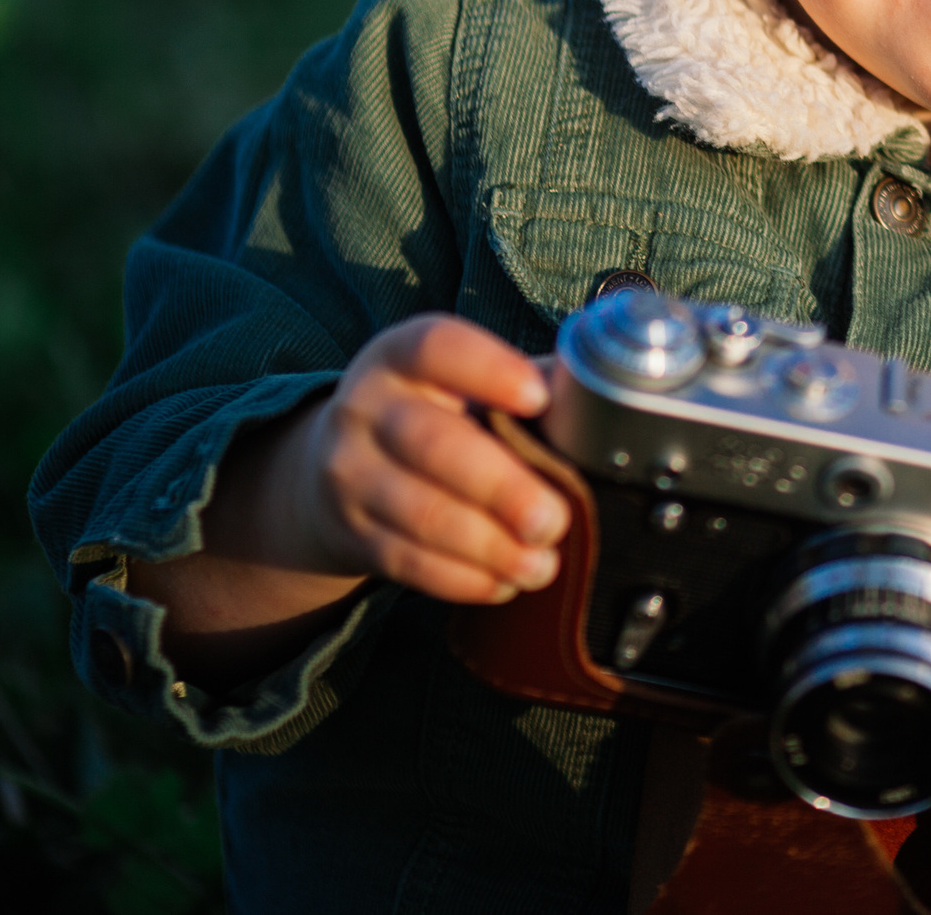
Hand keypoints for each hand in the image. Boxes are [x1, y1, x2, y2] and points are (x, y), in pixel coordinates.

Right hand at [258, 314, 569, 602]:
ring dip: (490, 547)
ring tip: (540, 563)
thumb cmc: (431, 416)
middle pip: (432, 445)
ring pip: (421, 513)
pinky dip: (462, 578)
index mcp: (402, 357)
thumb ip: (523, 383)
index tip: (540, 399)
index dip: (489, 370)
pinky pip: (406, 561)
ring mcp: (349, 473)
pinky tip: (502, 582)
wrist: (330, 467)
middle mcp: (366, 408)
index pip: (437, 348)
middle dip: (502, 489)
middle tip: (554, 521)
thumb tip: (600, 405)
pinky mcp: (349, 533)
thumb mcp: (460, 383)